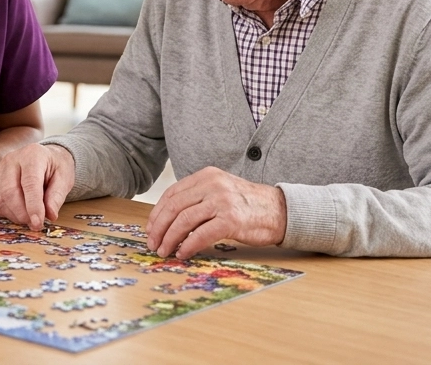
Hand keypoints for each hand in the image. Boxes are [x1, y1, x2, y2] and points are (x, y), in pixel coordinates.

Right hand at [0, 143, 74, 230]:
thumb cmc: (55, 166)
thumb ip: (57, 196)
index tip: (38, 223)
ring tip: (29, 219)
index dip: (33, 206)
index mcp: (33, 155)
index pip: (29, 183)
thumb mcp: (64, 178)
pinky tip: (20, 213)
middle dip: (22, 213)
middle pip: (10, 191)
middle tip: (35, 224)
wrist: (45, 156)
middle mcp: (12, 159)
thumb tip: (50, 215)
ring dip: (14, 215)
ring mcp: (0, 169)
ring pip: (0, 198)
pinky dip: (7, 213)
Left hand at [145, 167, 287, 258]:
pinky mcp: (231, 220)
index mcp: (207, 176)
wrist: (279, 211)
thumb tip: (168, 220)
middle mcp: (213, 185)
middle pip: (174, 207)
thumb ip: (198, 198)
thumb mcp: (221, 191)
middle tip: (153, 243)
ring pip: (184, 221)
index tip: (150, 229)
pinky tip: (183, 253)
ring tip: (165, 251)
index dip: (157, 213)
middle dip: (159, 228)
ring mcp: (222, 202)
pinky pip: (201, 235)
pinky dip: (187, 246)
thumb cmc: (248, 205)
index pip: (172, 194)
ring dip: (169, 239)